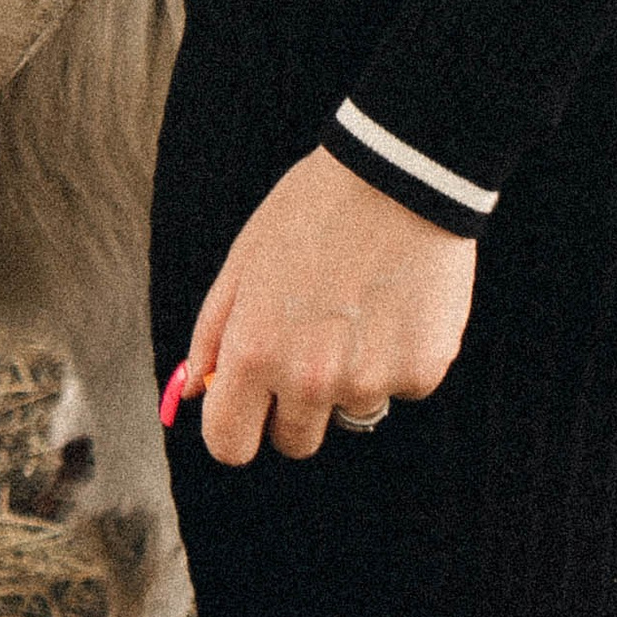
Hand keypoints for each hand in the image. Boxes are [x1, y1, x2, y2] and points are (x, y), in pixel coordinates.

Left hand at [183, 148, 475, 464]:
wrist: (398, 172)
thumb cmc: (315, 209)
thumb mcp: (246, 258)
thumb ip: (214, 330)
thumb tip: (195, 391)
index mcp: (255, 351)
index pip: (229, 444)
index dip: (236, 428)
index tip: (249, 409)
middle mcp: (309, 378)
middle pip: (293, 441)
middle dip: (296, 404)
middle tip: (314, 339)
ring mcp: (369, 381)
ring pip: (350, 412)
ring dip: (351, 377)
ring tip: (360, 308)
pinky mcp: (421, 373)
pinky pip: (399, 388)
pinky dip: (398, 357)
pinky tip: (398, 302)